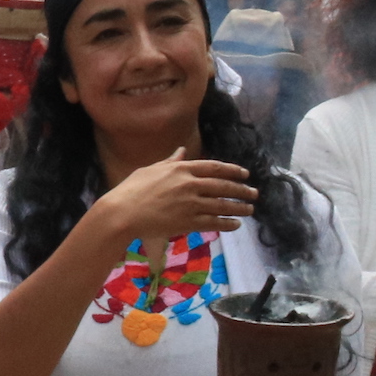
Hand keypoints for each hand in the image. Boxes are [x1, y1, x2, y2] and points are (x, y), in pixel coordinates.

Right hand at [86, 152, 254, 250]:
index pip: (215, 167)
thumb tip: (181, 151)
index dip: (233, 171)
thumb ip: (170, 161)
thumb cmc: (130, 190)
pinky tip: (236, 225)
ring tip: (250, 209)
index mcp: (181, 169)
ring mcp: (190, 204)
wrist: (122, 213)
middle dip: (241, 190)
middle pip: (223, 186)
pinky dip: (227, 223)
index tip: (245, 174)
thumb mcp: (150, 169)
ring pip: (222, 205)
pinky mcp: (187, 222)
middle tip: (254, 193)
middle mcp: (190, 184)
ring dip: (239, 207)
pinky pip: (213, 222)